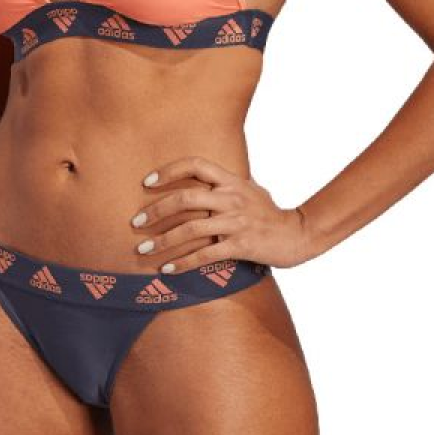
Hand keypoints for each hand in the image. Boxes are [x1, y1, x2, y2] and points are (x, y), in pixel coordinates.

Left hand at [130, 154, 317, 272]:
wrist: (298, 235)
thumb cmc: (270, 212)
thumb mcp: (250, 189)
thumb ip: (226, 184)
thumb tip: (204, 180)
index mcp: (231, 181)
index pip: (196, 164)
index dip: (169, 171)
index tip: (147, 182)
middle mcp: (232, 197)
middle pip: (185, 197)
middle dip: (156, 210)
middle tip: (135, 222)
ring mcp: (236, 222)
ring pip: (190, 228)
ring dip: (162, 241)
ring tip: (143, 250)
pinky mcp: (240, 245)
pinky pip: (205, 254)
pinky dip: (182, 263)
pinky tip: (167, 270)